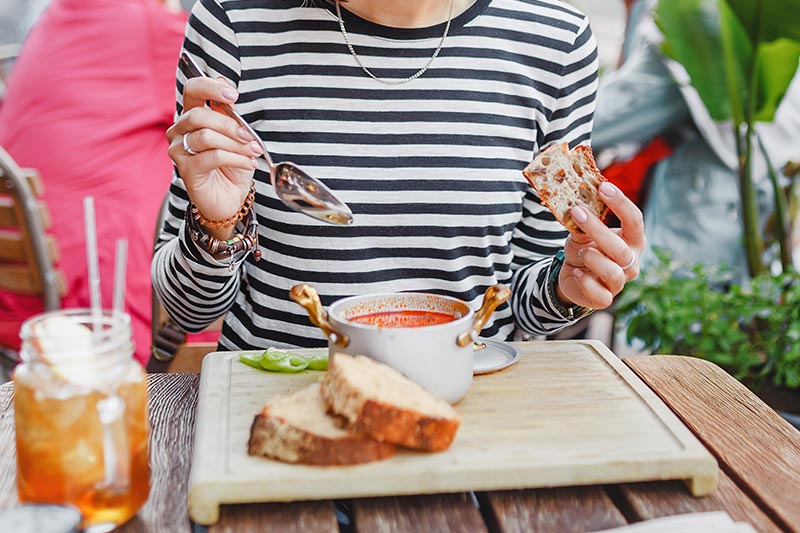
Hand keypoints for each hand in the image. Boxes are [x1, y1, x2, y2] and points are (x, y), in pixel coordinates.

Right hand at [166, 77, 261, 239]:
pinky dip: (236, 158)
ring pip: (206, 137)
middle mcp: (179, 131)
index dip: (210, 87)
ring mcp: (179, 150)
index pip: (192, 90)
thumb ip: (230, 117)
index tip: (233, 95)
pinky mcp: (186, 170)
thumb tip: (229, 99)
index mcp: (192, 116)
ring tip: (253, 152)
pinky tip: (249, 163)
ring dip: (236, 144)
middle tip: (250, 136)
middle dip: (230, 125)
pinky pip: (213, 157)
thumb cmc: (232, 165)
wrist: (230, 198)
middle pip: (199, 115)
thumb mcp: (236, 137)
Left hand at [556, 181, 645, 309]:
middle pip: (620, 247)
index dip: (621, 203)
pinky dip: (586, 281)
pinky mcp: (606, 298)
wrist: (572, 276)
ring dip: (592, 258)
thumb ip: (583, 222)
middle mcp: (631, 261)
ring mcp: (620, 282)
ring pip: (613, 272)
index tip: (603, 186)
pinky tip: (576, 272)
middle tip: (576, 211)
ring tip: (579, 252)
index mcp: (631, 240)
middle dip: (596, 228)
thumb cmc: (584, 249)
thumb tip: (578, 203)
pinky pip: (600, 294)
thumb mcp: (581, 233)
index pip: (634, 220)